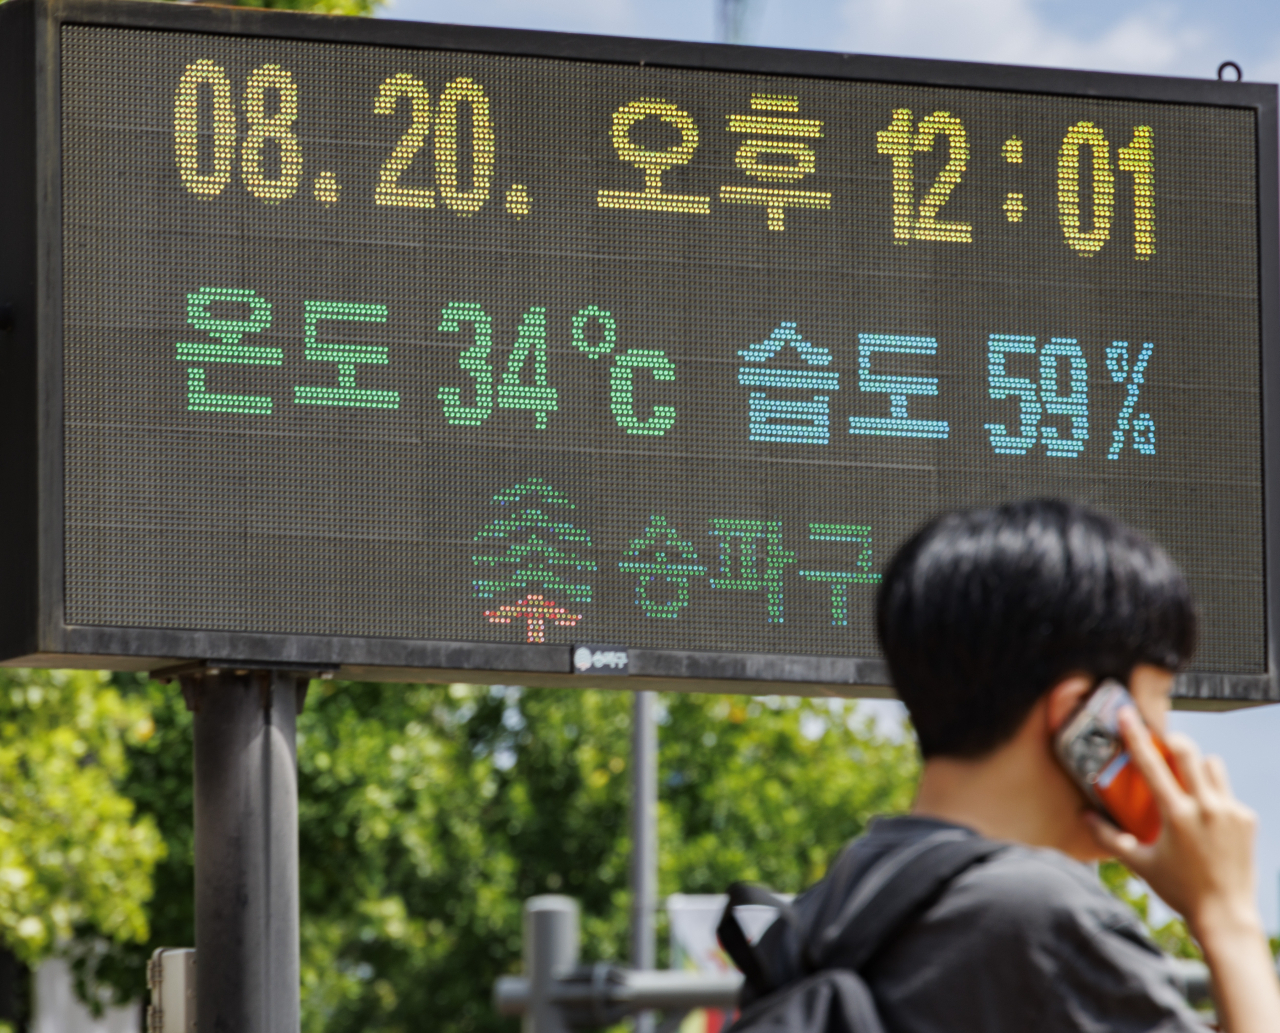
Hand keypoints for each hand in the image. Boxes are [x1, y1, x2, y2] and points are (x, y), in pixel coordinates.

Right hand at [1085, 707, 1258, 941]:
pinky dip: (1215, 794)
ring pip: (1213, 766)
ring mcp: (1230, 812)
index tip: (1127, 715)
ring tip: (1187, 781)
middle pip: (1189, 752)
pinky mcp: (1247, 820)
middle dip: (1173, 742)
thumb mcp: (1140, 864)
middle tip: (1163, 744)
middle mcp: (1206, 807)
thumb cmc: (1180, 890)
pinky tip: (1206, 815)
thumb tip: (1084, 817)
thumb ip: (1109, 837)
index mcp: (1177, 814)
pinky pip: (1228, 792)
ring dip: (1197, 766)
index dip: (1136, 736)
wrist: (1226, 915)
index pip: (1151, 764)